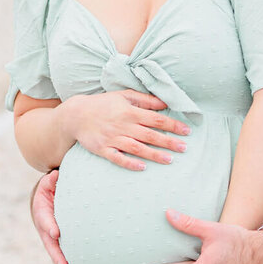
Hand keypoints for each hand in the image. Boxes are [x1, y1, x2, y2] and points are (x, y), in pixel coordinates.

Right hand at [29, 169, 73, 263]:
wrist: (46, 201)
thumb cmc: (50, 190)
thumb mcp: (48, 183)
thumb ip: (50, 181)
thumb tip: (55, 175)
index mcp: (42, 213)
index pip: (45, 220)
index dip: (49, 225)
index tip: (56, 232)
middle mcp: (46, 230)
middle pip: (51, 247)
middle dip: (59, 258)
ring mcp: (52, 240)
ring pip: (58, 257)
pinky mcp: (60, 245)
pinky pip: (65, 259)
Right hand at [62, 90, 190, 171]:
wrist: (76, 115)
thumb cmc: (102, 104)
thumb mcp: (123, 95)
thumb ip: (144, 99)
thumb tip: (164, 102)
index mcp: (129, 111)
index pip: (156, 119)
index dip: (173, 125)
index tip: (187, 131)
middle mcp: (123, 125)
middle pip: (150, 135)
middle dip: (168, 141)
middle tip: (184, 148)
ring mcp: (112, 138)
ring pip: (137, 148)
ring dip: (154, 154)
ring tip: (170, 160)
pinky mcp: (103, 149)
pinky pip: (117, 158)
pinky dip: (129, 163)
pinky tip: (142, 167)